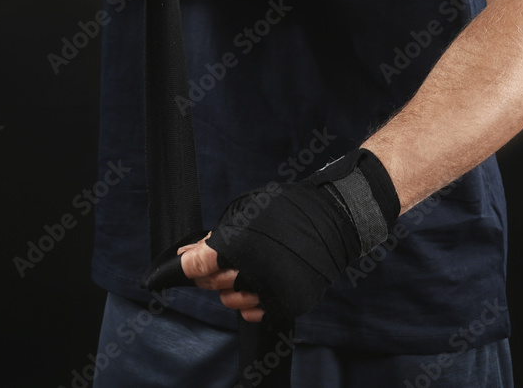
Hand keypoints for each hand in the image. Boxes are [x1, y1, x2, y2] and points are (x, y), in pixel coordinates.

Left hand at [160, 149, 398, 322]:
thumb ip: (216, 234)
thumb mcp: (248, 210)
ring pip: (230, 301)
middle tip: (222, 260)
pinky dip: (252, 301)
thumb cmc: (290, 209)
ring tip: (245, 269)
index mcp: (239, 244)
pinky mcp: (286, 303)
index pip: (197, 265)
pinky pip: (254, 312)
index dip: (189, 264)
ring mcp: (270, 290)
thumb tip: (188, 252)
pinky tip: (258, 283)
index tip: (191, 262)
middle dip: (211, 272)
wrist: (334, 221)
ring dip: (231, 287)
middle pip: (212, 283)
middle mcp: (252, 271)